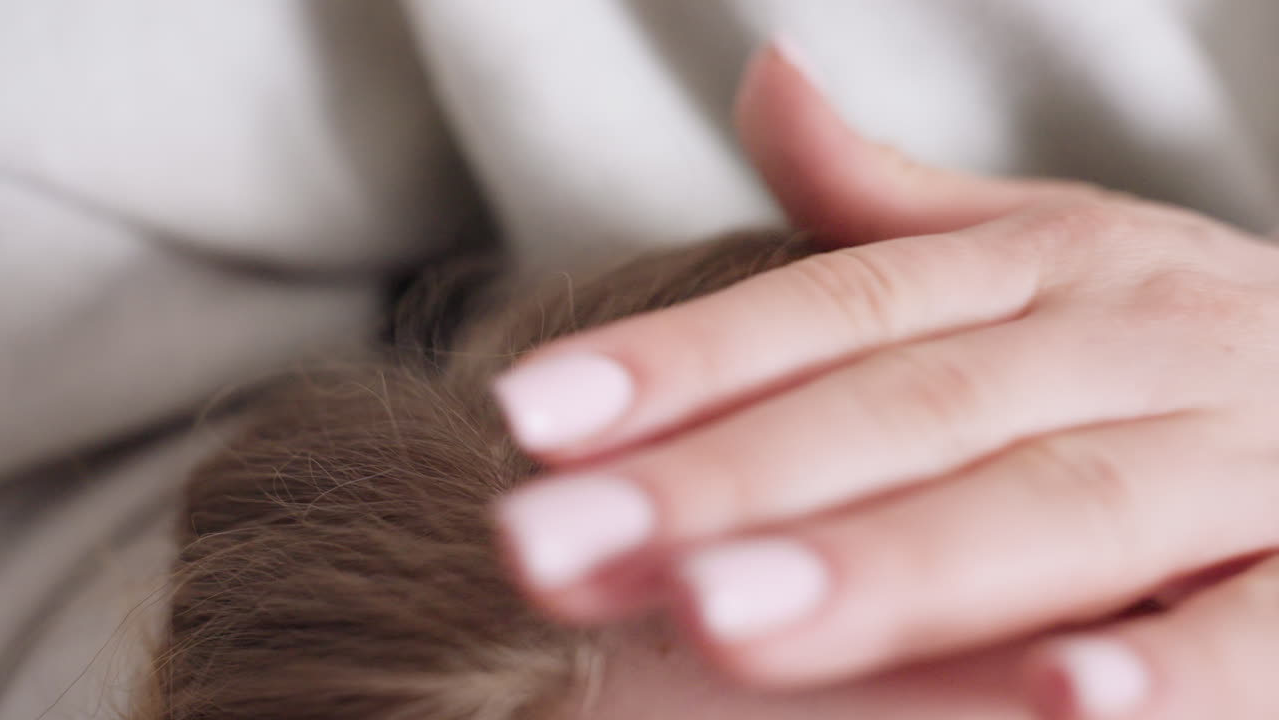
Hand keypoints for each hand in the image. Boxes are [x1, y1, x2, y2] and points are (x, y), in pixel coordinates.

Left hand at [492, 43, 1278, 718]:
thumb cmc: (1181, 333)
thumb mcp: (1052, 243)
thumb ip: (894, 202)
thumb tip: (765, 78)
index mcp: (1046, 268)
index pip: (831, 306)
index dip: (676, 361)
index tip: (528, 419)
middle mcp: (1131, 344)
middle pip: (903, 410)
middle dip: (726, 482)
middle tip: (555, 544)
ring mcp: (1244, 457)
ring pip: (1050, 507)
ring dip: (885, 566)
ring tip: (717, 619)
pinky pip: (1259, 631)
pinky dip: (1166, 673)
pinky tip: (1050, 706)